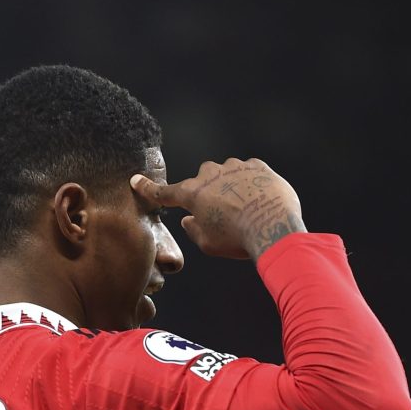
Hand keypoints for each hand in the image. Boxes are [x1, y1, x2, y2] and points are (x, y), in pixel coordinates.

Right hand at [131, 158, 305, 259]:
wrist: (274, 228)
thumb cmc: (237, 240)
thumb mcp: (208, 243)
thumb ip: (193, 229)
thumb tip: (189, 220)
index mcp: (192, 194)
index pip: (164, 192)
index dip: (148, 188)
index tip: (136, 180)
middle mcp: (210, 174)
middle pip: (201, 181)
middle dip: (208, 193)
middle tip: (222, 214)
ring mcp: (234, 167)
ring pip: (226, 174)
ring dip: (231, 188)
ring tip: (246, 210)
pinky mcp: (256, 166)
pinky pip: (249, 172)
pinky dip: (251, 184)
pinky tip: (259, 201)